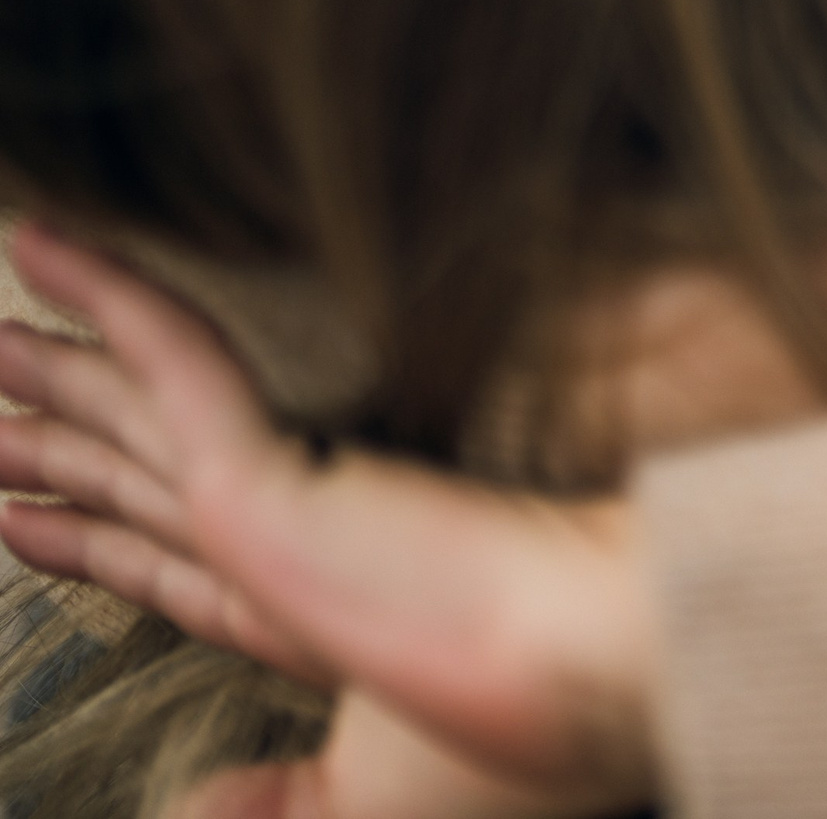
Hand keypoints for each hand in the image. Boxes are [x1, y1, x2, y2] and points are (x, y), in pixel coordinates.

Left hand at [0, 225, 658, 818]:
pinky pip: (163, 366)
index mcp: (318, 619)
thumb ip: (271, 806)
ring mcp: (274, 496)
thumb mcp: (366, 807)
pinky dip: (107, 306)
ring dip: (55, 365)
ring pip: (133, 411)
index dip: (102, 538)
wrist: (579, 673)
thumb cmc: (511, 743)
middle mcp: (287, 546)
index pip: (183, 565)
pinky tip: (50, 256)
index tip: (30, 516)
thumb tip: (193, 811)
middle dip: (63, 444)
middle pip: (141, 482)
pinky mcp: (261, 464)